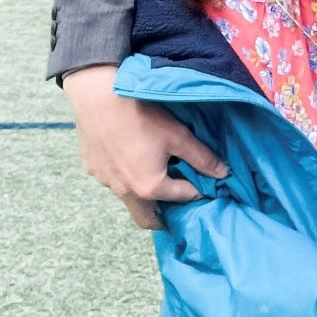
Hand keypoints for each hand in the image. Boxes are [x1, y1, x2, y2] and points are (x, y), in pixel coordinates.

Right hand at [63, 65, 227, 230]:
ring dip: (143, 193)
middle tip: (176, 200)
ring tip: (153, 170)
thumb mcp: (178, 136)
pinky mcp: (92, 169)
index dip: (197, 189)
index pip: (183, 197)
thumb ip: (202, 158)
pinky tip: (129, 155)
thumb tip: (223, 173)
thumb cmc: (142, 117)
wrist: (99, 97)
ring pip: (128, 199)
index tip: (202, 182)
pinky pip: (112, 181)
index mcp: (150, 188)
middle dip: (164, 216)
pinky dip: (125, 177)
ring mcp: (105, 182)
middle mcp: (125, 192)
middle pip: (147, 219)